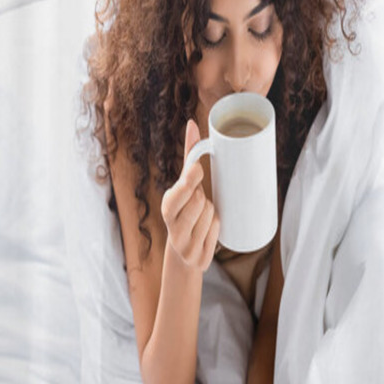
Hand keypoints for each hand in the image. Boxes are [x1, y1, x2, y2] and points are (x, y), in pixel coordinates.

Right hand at [161, 119, 219, 271]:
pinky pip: (217, 232)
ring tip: (201, 217)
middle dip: (203, 198)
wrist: (183, 255)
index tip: (197, 169)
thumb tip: (193, 123)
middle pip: (200, 201)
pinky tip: (204, 233)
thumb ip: (189, 156)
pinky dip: (216, 229)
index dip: (190, 180)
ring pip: (211, 215)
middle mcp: (172, 228)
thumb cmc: (186, 210)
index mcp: (166, 207)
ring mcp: (185, 247)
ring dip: (211, 214)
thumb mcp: (184, 187)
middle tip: (198, 200)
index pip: (180, 191)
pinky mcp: (200, 260)